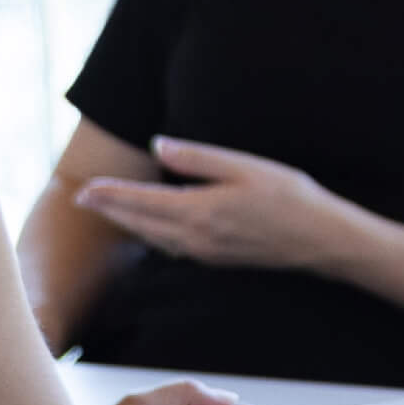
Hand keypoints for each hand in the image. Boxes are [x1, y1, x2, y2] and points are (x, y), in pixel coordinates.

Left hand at [73, 139, 358, 273]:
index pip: (142, 201)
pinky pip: (171, 247)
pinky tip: (150, 229)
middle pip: (140, 224)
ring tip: (109, 211)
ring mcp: (206, 252)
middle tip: (82, 199)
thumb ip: (198, 158)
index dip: (111, 195)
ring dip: (128, 224)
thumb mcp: (244, 167)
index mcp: (200, 210)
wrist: (321, 240)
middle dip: (110, 211)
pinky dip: (151, 235)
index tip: (85, 189)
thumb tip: (158, 146)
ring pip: (153, 238)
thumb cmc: (289, 197)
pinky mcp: (217, 258)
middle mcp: (196, 237)